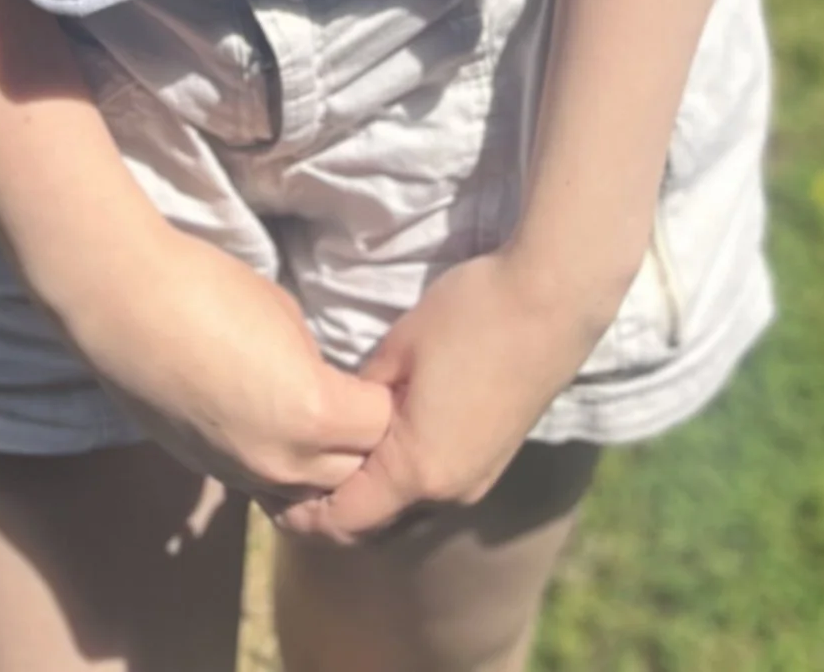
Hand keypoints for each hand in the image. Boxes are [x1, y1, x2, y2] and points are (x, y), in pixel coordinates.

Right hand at [61, 222, 393, 500]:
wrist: (125, 305)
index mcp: (312, 414)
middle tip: (351, 401)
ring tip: (312, 421)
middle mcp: (283, 461)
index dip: (381, 397)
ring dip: (320, 465)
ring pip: (308, 493)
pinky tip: (267, 426)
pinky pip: (264, 486)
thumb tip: (321, 383)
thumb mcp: (286, 317)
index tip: (372, 375)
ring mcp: (241, 474)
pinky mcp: (210, 473)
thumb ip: (314, 365)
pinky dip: (279, 467)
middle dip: (361, 441)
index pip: (380, 426)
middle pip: (353, 472)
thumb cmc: (208, 290)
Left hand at [272, 250, 610, 542]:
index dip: (301, 514)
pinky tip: (380, 440)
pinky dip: (399, 477)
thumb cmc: (471, 314)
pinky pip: (433, 486)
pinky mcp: (492, 459)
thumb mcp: (400, 347)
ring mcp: (476, 478)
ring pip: (405, 506)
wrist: (554, 300)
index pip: (343, 521)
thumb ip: (362, 394)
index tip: (269, 488)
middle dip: (330, 507)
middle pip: (373, 522)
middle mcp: (449, 491)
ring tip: (330, 454)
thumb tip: (338, 417)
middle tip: (291, 471)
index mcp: (417, 470)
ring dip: (367, 492)